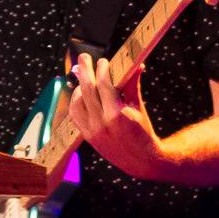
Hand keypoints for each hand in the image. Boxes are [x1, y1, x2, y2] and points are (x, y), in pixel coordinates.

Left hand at [66, 53, 166, 178]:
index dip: (102, 70)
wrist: (140, 160)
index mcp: (117, 115)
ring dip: (79, 86)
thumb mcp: (139, 108)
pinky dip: (76, 101)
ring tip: (83, 77)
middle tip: (84, 57)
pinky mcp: (87, 136)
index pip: (104, 85)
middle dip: (84, 70)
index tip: (103, 61)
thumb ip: (133, 85)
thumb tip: (137, 64)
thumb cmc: (143, 133)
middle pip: (87, 90)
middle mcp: (101, 123)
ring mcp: (92, 131)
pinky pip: (75, 115)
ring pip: (77, 102)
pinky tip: (81, 93)